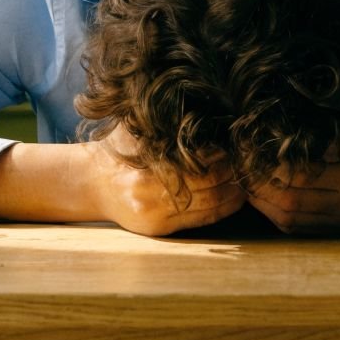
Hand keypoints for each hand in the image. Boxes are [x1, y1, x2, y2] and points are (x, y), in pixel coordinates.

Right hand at [84, 123, 245, 236]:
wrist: (92, 183)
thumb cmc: (118, 150)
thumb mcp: (135, 131)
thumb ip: (163, 126)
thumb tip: (203, 110)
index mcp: (146, 172)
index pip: (200, 166)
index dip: (222, 156)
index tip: (235, 145)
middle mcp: (151, 197)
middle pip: (209, 185)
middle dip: (232, 173)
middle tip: (247, 160)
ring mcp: (157, 217)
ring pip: (210, 205)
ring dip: (234, 193)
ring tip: (246, 179)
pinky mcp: (161, 230)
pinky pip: (202, 220)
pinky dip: (223, 208)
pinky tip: (235, 197)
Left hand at [246, 116, 339, 234]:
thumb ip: (337, 137)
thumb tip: (299, 143)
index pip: (302, 175)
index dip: (272, 165)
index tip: (253, 149)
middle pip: (289, 203)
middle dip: (259, 185)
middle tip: (240, 165)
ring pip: (289, 220)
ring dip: (262, 202)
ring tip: (246, 181)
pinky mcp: (337, 232)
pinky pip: (297, 229)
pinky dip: (275, 214)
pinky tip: (263, 198)